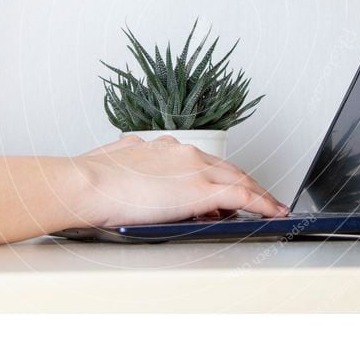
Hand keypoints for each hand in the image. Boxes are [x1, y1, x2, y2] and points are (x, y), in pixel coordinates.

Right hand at [70, 135, 288, 227]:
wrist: (87, 184)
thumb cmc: (93, 179)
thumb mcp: (120, 163)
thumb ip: (138, 162)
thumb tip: (142, 166)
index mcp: (165, 147)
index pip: (204, 161)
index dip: (223, 174)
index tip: (230, 183)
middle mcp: (184, 152)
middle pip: (228, 168)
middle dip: (248, 183)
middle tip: (262, 197)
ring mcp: (195, 169)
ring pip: (240, 179)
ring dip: (259, 194)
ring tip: (272, 207)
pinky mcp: (201, 189)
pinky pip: (242, 196)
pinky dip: (262, 204)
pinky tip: (272, 212)